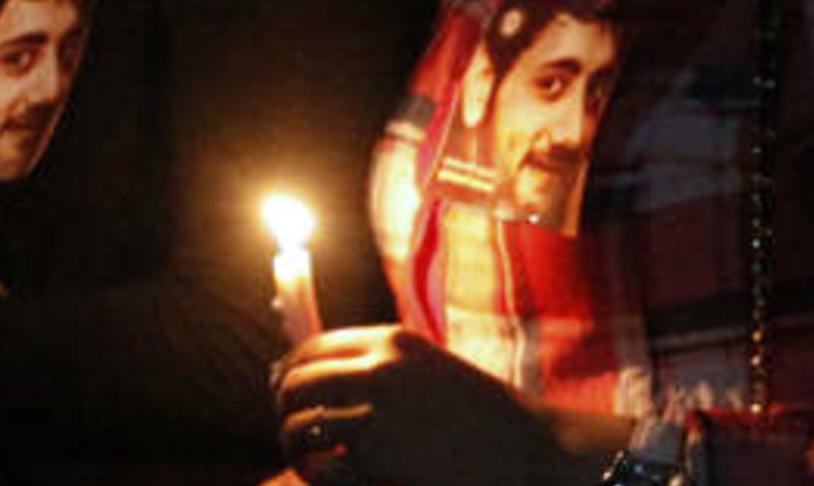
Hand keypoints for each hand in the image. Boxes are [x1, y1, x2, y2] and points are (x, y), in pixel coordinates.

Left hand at [273, 326, 581, 485]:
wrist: (529, 449)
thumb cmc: (481, 414)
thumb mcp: (428, 369)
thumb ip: (379, 365)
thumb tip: (315, 374)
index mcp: (391, 341)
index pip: (312, 347)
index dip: (290, 370)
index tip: (284, 389)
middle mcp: (378, 369)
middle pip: (296, 383)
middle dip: (285, 408)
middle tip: (293, 428)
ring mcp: (378, 415)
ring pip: (300, 426)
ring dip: (293, 444)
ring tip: (305, 458)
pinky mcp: (381, 461)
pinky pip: (322, 467)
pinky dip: (315, 475)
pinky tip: (326, 478)